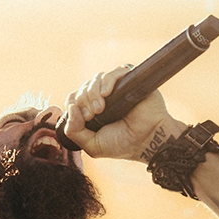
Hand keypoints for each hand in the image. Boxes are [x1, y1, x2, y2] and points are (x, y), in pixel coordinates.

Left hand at [63, 66, 185, 161]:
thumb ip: (74, 131)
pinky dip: (106, 81)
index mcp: (92, 109)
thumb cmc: (122, 144)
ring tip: (100, 109)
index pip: (74, 97)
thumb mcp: (92, 145)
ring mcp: (117, 87)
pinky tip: (106, 94)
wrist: (148, 141)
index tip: (84, 118)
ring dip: (92, 93)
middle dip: (83, 101)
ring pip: (95, 79)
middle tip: (92, 115)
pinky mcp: (130, 80)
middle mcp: (103, 96)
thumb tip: (71, 108)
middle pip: (83, 88)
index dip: (73, 104)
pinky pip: (113, 73)